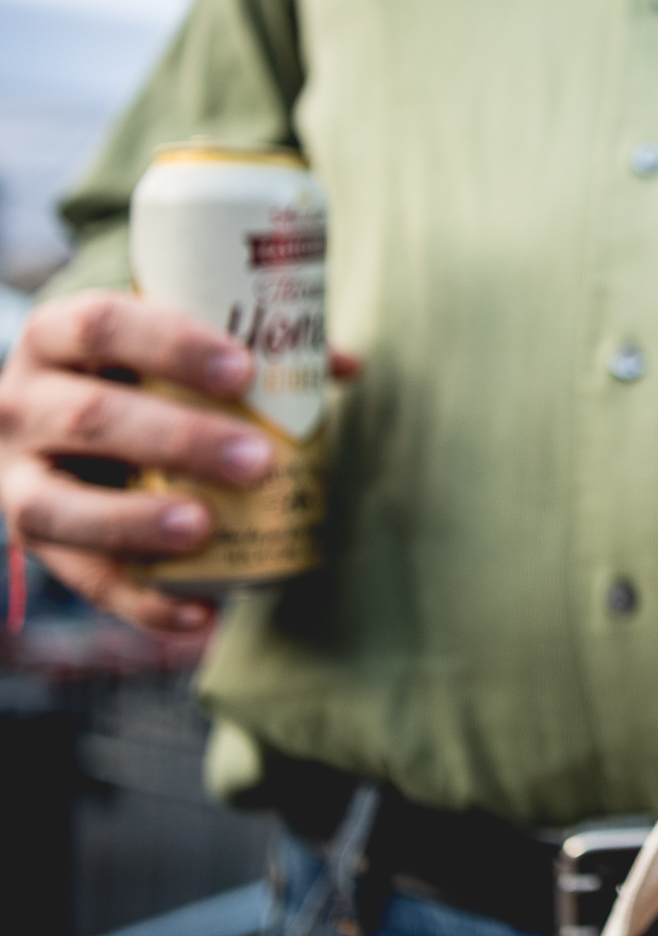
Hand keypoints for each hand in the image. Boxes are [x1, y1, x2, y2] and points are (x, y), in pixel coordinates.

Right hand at [0, 291, 361, 632]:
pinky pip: (78, 580)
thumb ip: (250, 354)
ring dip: (135, 523)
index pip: (103, 326)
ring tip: (205, 528)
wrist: (44, 427)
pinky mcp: (30, 543)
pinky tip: (200, 613)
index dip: (172, 346)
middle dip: (177, 440)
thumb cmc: (131, 377)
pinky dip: (141, 601)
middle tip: (257, 459)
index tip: (243, 371)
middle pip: (88, 416)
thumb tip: (342, 366)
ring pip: (58, 507)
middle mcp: (21, 404)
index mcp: (59, 337)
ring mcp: (13, 478)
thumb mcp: (167, 350)